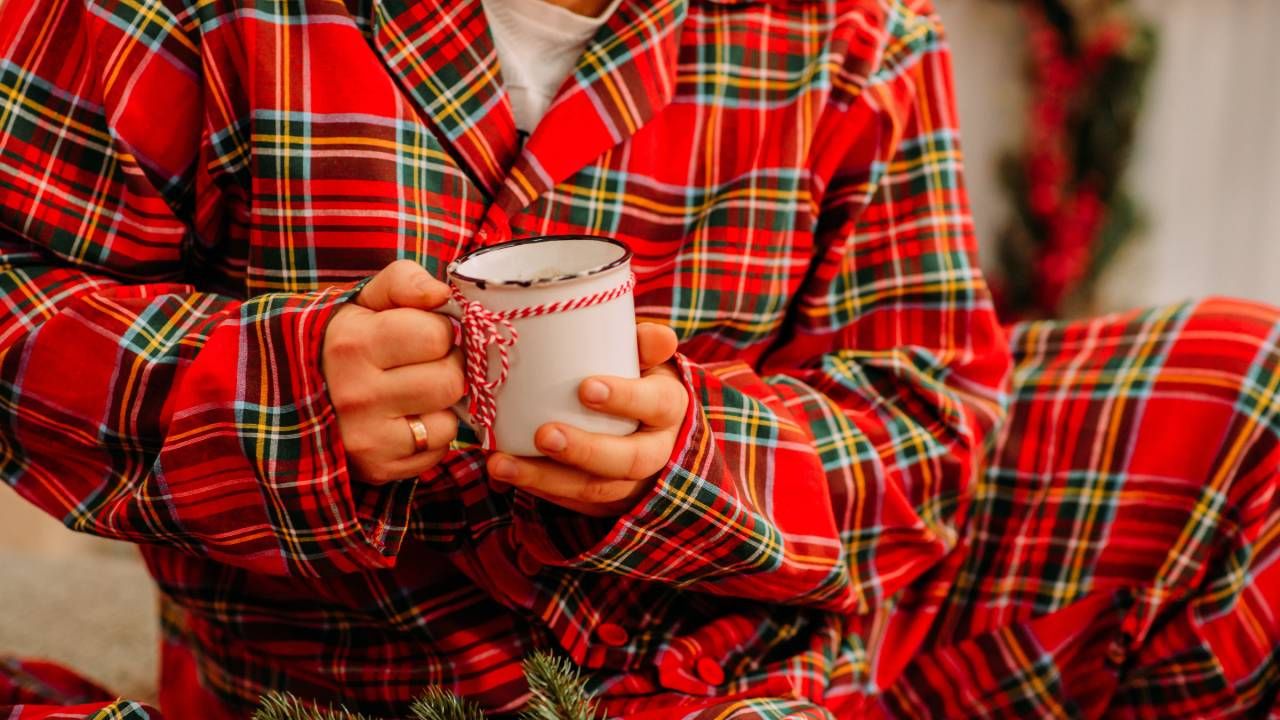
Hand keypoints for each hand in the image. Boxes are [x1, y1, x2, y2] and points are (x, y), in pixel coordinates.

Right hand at [323, 260, 464, 483]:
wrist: (290, 397)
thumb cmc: (342, 341)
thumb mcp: (363, 299)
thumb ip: (404, 282)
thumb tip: (442, 294)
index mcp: (352, 344)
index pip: (435, 335)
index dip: (438, 331)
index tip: (421, 334)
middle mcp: (356, 395)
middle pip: (449, 381)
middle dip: (446, 367)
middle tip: (425, 365)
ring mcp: (366, 438)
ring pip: (448, 422)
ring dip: (440, 405)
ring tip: (414, 393)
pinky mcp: (377, 469)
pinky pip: (437, 452)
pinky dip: (431, 436)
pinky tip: (406, 420)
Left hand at [485, 323, 687, 516]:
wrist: (636, 417)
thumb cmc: (632, 374)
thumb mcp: (642, 354)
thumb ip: (644, 342)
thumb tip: (659, 338)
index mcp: (669, 408)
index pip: (656, 404)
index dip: (625, 398)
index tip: (584, 388)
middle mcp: (657, 450)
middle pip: (630, 459)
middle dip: (584, 450)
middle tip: (544, 435)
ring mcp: (630, 482)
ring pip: (595, 488)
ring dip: (546, 479)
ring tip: (502, 464)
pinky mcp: (603, 500)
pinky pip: (572, 502)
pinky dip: (537, 489)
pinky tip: (505, 475)